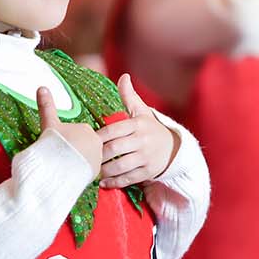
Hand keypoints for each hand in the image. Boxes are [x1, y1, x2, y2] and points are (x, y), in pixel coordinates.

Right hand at [37, 85, 101, 177]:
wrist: (56, 166)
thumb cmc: (54, 143)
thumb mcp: (49, 123)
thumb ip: (47, 106)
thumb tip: (42, 87)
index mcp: (86, 130)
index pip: (80, 134)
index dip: (69, 140)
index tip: (61, 145)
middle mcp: (96, 143)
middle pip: (86, 146)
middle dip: (76, 151)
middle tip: (63, 156)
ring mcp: (97, 159)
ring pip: (89, 159)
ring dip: (80, 162)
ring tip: (66, 166)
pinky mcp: (96, 173)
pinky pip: (89, 172)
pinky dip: (81, 173)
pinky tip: (71, 174)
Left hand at [96, 74, 178, 188]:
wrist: (173, 148)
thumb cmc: (150, 128)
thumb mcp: (141, 111)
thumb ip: (129, 96)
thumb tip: (124, 76)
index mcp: (138, 124)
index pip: (113, 130)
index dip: (97, 137)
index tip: (85, 140)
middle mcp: (142, 141)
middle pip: (114, 149)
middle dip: (98, 155)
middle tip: (84, 157)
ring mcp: (146, 158)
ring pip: (120, 166)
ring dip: (103, 170)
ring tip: (92, 170)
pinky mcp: (148, 172)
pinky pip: (128, 178)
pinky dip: (114, 182)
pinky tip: (103, 182)